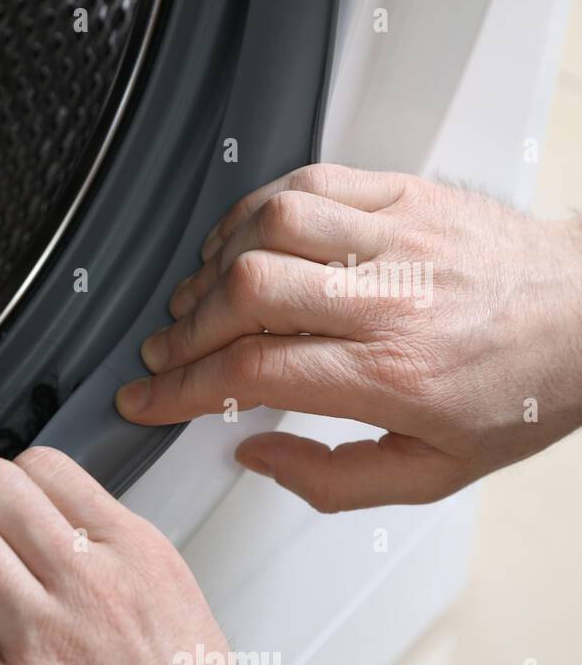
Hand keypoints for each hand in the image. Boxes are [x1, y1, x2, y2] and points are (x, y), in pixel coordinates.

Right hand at [116, 164, 581, 511]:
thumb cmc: (518, 394)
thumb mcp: (430, 474)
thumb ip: (331, 480)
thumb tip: (254, 454)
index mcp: (394, 374)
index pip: (254, 372)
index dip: (181, 388)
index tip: (145, 397)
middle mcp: (391, 300)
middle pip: (249, 293)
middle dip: (185, 329)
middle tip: (164, 352)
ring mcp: (397, 239)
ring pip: (270, 229)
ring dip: (214, 266)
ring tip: (198, 298)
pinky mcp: (404, 196)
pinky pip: (307, 184)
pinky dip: (255, 210)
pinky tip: (241, 241)